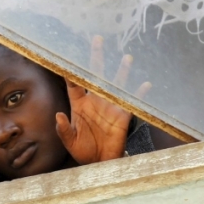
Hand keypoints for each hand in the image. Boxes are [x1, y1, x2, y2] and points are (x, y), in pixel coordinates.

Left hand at [55, 36, 150, 164]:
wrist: (100, 163)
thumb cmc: (83, 152)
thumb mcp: (70, 142)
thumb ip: (64, 130)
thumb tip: (58, 115)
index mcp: (79, 105)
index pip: (74, 84)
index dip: (70, 71)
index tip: (67, 55)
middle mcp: (95, 101)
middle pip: (95, 75)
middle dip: (96, 58)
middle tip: (98, 40)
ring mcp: (110, 107)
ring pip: (116, 84)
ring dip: (121, 71)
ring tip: (127, 57)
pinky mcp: (123, 116)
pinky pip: (132, 102)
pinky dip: (138, 94)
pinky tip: (145, 84)